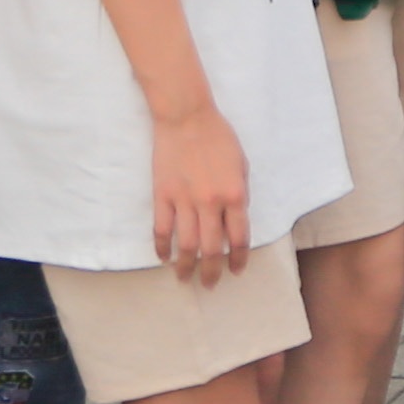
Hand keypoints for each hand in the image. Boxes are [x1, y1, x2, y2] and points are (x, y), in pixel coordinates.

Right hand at [149, 102, 251, 281]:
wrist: (187, 118)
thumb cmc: (219, 138)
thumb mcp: (242, 165)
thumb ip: (239, 194)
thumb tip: (235, 219)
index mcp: (235, 194)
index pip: (239, 237)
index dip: (239, 258)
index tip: (237, 270)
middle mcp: (210, 202)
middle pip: (212, 248)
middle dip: (212, 271)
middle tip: (210, 284)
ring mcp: (184, 200)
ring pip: (186, 244)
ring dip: (186, 266)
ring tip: (185, 279)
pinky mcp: (162, 195)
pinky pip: (161, 228)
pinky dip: (162, 246)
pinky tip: (164, 258)